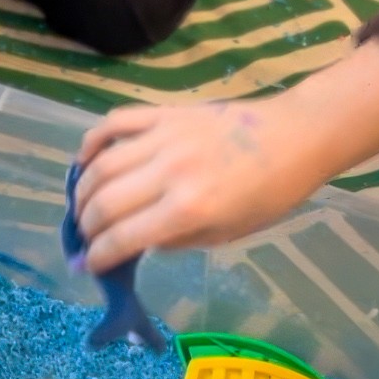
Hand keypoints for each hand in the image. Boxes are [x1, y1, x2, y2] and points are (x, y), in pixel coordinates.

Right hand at [72, 37, 378, 267]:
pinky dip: (92, 143)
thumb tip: (137, 242)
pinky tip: (86, 161)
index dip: (98, 256)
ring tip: (82, 208)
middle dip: (86, 227)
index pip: (123, 238)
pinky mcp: (165, 113)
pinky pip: (115, 123)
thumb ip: (177, 240)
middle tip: (85, 239)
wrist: (296, 137)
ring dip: (82, 191)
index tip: (87, 265)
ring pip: (101, 165)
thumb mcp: (227, 233)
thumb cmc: (270, 194)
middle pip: (104, 203)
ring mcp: (164, 137)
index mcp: (188, 210)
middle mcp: (169, 172)